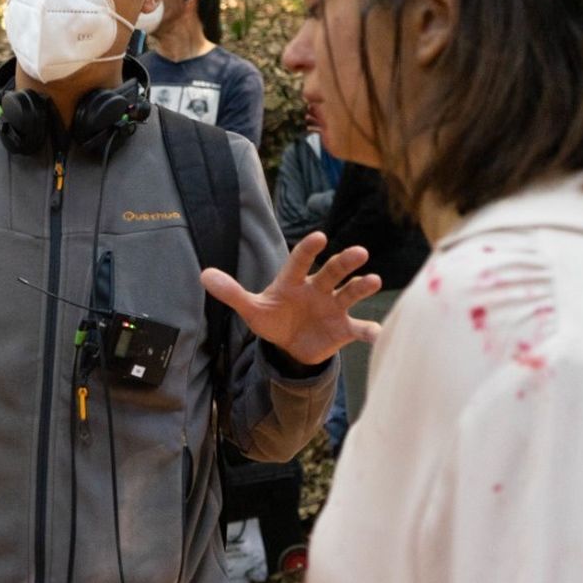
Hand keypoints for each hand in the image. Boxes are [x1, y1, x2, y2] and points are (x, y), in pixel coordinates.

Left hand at [201, 230, 381, 365]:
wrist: (290, 346)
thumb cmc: (273, 319)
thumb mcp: (252, 308)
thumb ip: (232, 292)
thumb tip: (204, 275)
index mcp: (294, 280)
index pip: (300, 260)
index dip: (309, 250)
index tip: (319, 237)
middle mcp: (318, 288)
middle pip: (332, 271)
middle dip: (345, 262)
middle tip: (359, 252)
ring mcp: (334, 307)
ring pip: (350, 293)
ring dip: (362, 287)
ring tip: (372, 281)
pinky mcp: (344, 328)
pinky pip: (359, 328)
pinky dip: (370, 331)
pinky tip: (379, 334)